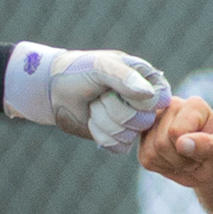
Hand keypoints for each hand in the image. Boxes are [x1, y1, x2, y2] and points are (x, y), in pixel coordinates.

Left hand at [3, 43, 170, 152]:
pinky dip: (100, 134)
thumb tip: (150, 94)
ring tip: (94, 105)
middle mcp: (147, 102)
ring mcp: (134, 122)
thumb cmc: (79, 71)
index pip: (157, 100)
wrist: (55, 89)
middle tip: (100, 96)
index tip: (114, 86)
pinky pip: (119, 147)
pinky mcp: (121, 138)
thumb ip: (124, 77)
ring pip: (128, 135)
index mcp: (149, 80)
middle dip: (112, 109)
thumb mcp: (100, 66)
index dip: (134, 98)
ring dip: (102, 120)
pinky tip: (93, 120)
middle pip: (143, 121)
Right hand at [139, 95, 212, 187]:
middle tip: (195, 157)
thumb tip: (182, 142)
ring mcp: (155, 120)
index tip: (204, 150)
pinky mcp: (145, 137)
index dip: (190, 150)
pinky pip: (146, 159)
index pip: (176, 131)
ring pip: (152, 152)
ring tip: (186, 158)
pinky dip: (162, 166)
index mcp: (194, 105)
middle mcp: (171, 106)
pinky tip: (174, 160)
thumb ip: (207, 145)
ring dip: (171, 164)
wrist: (210, 165)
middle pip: (162, 143)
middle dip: (180, 159)